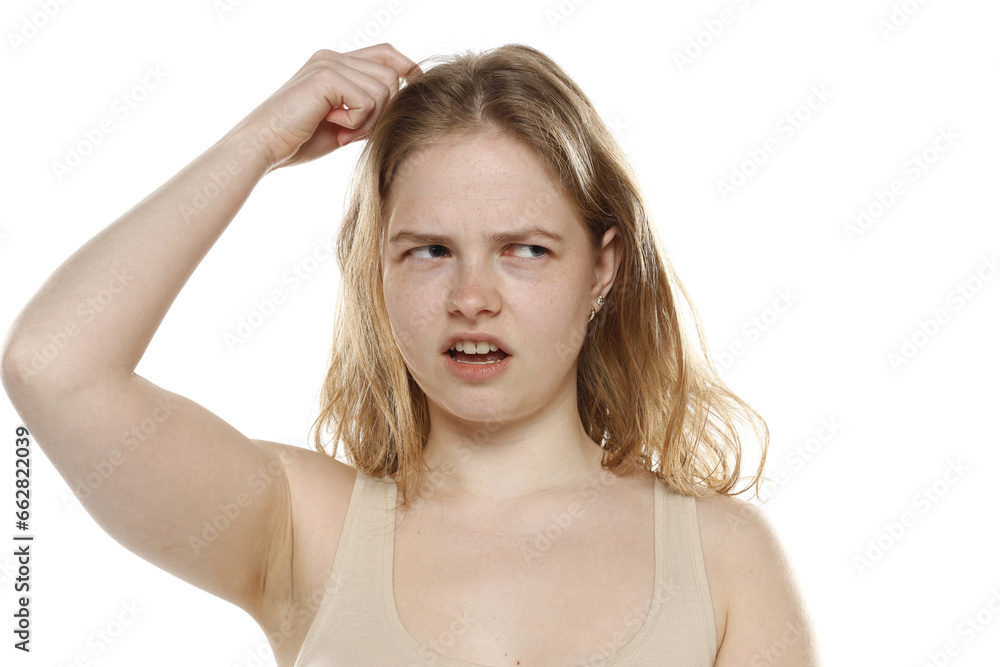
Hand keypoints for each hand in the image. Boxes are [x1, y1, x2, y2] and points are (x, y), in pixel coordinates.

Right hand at [236, 44, 421, 170]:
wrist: (263, 147)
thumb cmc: (298, 141)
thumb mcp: (343, 123)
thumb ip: (367, 109)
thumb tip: (401, 106)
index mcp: (335, 62)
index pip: (385, 53)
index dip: (407, 68)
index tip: (416, 88)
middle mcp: (332, 56)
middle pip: (391, 75)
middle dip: (383, 111)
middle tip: (354, 133)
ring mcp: (329, 63)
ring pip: (384, 88)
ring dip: (370, 119)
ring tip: (343, 132)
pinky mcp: (326, 76)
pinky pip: (368, 99)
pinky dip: (357, 121)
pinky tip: (334, 127)